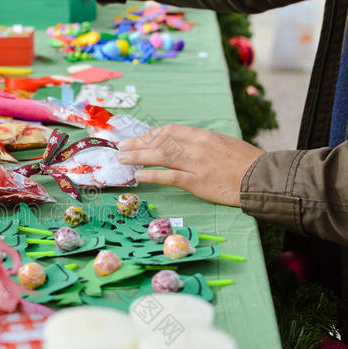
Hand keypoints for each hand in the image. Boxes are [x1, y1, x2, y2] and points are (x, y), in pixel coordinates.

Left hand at [118, 124, 264, 206]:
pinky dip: (152, 175)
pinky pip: (169, 177)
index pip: (170, 130)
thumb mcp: (223, 144)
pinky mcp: (197, 182)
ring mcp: (196, 164)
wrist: (263, 178)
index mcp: (203, 135)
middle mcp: (197, 146)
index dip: (150, 134)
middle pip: (160, 141)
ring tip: (123, 159)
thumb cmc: (246, 163)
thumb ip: (202, 144)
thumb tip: (183, 146)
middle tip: (121, 147)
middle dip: (138, 143)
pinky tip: (138, 175)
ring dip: (138, 157)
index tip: (138, 138)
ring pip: (160, 156)